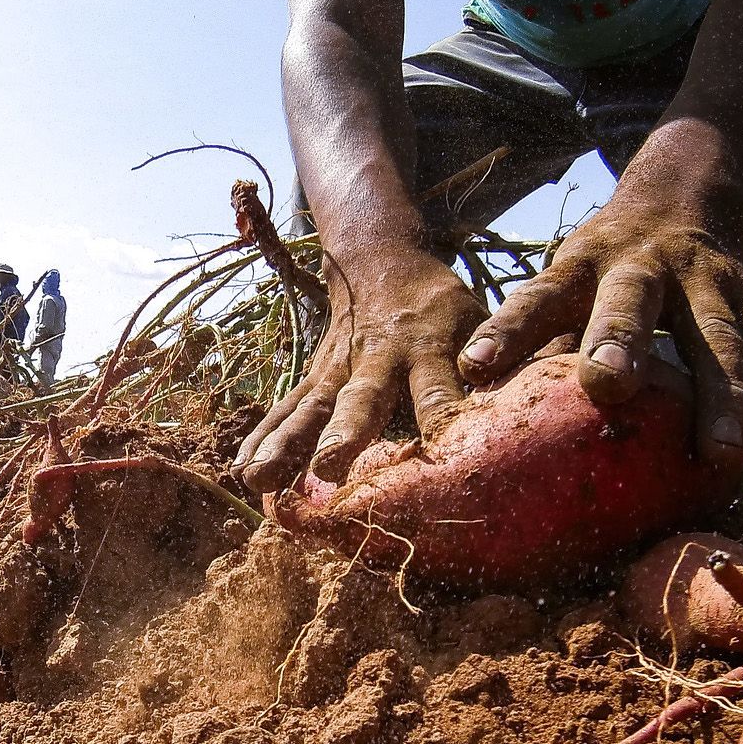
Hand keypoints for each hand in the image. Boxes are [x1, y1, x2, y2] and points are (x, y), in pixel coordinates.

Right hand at [237, 250, 484, 491]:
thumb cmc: (438, 306)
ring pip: (309, 409)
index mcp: (426, 346)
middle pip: (361, 399)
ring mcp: (337, 370)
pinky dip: (263, 438)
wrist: (378, 263)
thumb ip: (494, 347)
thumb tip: (502, 372)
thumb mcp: (474, 314)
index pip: (437, 386)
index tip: (445, 453)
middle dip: (345, 432)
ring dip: (285, 444)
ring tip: (260, 480)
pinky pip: (286, 411)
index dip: (441, 414)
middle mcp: (376, 360)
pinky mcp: (314, 380)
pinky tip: (240, 472)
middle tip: (329, 465)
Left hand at [454, 205, 742, 474]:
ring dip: (722, 397)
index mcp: (581, 267)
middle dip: (619, 342)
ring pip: (716, 336)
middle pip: (630, 304)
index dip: (507, 330)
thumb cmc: (599, 273)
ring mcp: (704, 282)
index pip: (536, 297)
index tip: (476, 366)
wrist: (681, 200)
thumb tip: (474, 412)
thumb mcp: (561, 287)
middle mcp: (644, 268)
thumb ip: (533, 342)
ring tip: (721, 454)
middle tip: (607, 386)